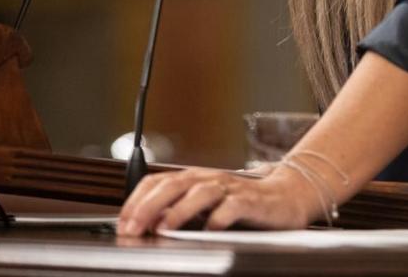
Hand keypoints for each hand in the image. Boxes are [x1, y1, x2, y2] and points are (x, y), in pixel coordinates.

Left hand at [117, 165, 316, 235]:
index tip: (122, 222)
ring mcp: (230, 189)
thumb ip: (178, 212)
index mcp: (193, 179)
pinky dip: (219, 218)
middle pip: (174, 184)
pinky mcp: (251, 201)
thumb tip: (146, 226)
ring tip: (165, 228)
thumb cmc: (241, 203)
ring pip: (201, 192)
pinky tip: (210, 230)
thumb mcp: (204, 206)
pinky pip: (233, 207)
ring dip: (180, 210)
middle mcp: (209, 179)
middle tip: (134, 228)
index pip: (157, 181)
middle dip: (149, 206)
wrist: (285, 196)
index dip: (137, 200)